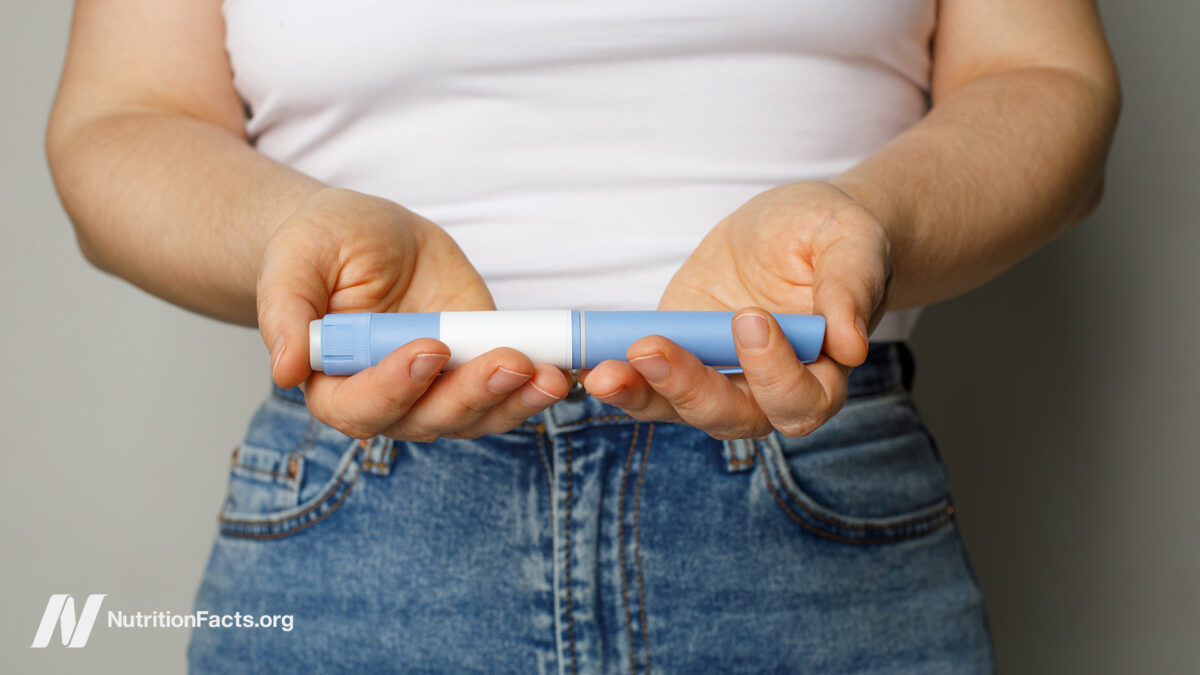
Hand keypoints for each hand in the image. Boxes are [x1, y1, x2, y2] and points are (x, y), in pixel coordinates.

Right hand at [258, 188, 570, 440]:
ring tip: (549, 375)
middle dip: (472, 394)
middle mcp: (387, 400)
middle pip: (428, 420)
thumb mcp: (295, 258)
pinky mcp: (475, 368)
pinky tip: (560, 371)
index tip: (428, 349)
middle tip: (510, 362)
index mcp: (332, 383)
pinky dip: (534, 388)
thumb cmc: (320, 246)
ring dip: (515, 401)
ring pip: (475, 416)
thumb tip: (283, 370)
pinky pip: (506, 393)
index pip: (360, 405)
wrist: (364, 235)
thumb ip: (286, 310)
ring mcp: (437, 389)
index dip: (395, 385)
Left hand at [579, 182, 891, 439]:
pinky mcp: (678, 359)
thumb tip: (850, 345)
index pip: (800, 397)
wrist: (796, 228)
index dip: (774, 371)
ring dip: (641, 393)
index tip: (751, 320)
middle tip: (653, 350)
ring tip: (604, 372)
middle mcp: (768, 392)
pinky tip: (590, 363)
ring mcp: (718, 379)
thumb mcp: (851, 243)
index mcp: (822, 373)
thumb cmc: (833, 236)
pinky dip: (619, 377)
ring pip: (680, 409)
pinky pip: (647, 383)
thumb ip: (850, 289)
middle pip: (732, 417)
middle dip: (689, 389)